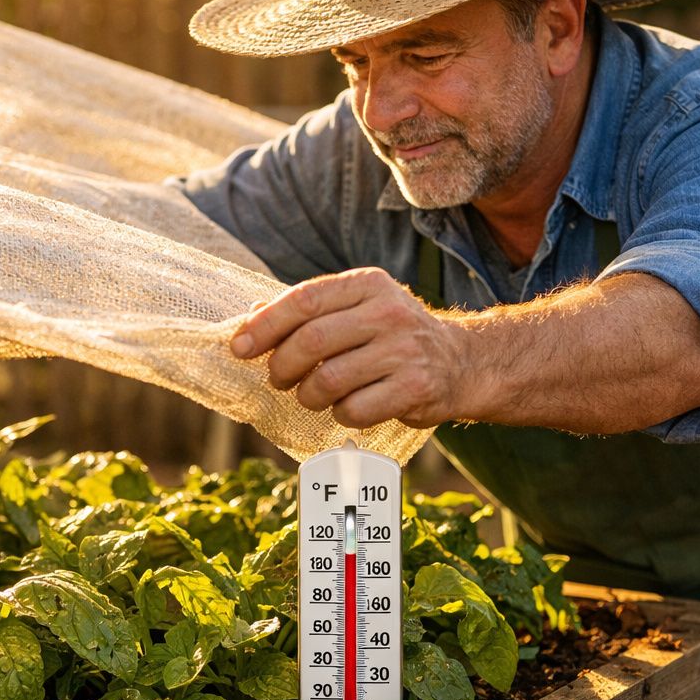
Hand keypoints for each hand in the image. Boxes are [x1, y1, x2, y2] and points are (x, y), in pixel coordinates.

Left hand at [230, 268, 472, 428]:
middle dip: (281, 367)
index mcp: (368, 284)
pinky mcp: (415, 389)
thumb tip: (249, 317)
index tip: (239, 347)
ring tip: (312, 395)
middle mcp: (388, 312)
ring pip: (328, 381)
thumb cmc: (391, 336)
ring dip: (308, 396)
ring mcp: (404, 351)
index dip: (265, 325)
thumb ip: (308, 311)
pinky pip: (353, 410)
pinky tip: (347, 406)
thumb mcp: (356, 308)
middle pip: (311, 342)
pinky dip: (340, 414)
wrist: (460, 362)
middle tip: (278, 379)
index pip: (304, 300)